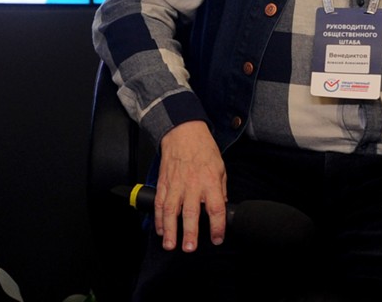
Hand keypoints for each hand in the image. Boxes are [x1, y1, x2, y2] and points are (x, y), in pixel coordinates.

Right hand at [154, 120, 225, 252]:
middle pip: (190, 213)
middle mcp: (192, 185)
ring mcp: (175, 185)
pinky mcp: (163, 184)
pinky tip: (161, 230)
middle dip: (189, 232)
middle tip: (189, 248)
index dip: (217, 226)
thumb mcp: (220, 168)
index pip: (216, 208)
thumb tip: (222, 207)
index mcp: (210, 182)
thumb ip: (221, 189)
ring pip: (170, 211)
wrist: (184, 133)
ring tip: (170, 245)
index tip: (217, 239)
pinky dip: (159, 219)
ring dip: (170, 230)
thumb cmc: (204, 150)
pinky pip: (159, 204)